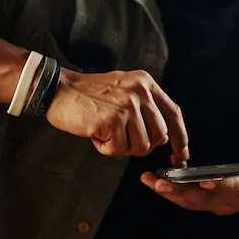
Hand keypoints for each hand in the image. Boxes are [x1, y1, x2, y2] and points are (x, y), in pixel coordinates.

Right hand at [46, 68, 188, 164]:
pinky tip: (95, 133)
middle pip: (158, 136)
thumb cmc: (87, 94)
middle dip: (141, 145)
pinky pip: (117, 149)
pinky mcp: (111, 121)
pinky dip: (104, 147)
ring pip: (140, 146)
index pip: (173, 114)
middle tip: (121, 138)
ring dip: (120, 146)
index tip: (180, 155)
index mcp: (145, 83)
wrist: (57, 89)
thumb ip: (144, 108)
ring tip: (105, 131)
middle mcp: (140, 93)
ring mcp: (127, 107)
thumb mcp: (123, 88)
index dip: (180, 138)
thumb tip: (162, 136)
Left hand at [140, 116, 238, 214]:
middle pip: (208, 199)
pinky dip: (176, 191)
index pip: (238, 187)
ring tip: (150, 180)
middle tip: (160, 181)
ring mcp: (226, 203)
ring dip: (173, 193)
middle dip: (183, 191)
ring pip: (196, 202)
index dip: (222, 185)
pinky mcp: (216, 201)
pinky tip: (157, 180)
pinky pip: (193, 200)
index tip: (205, 181)